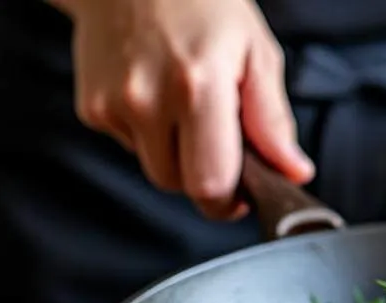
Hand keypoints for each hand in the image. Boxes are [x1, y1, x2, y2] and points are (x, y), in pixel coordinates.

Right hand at [50, 0, 314, 218]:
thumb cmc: (203, 5)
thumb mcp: (256, 52)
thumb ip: (273, 120)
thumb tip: (293, 171)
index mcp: (199, 87)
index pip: (211, 184)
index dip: (232, 201)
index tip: (246, 193)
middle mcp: (148, 100)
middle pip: (181, 186)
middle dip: (208, 178)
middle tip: (223, 143)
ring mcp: (114, 105)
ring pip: (156, 170)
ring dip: (179, 157)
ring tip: (189, 109)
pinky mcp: (91, 108)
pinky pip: (132, 148)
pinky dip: (151, 136)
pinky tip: (159, 97)